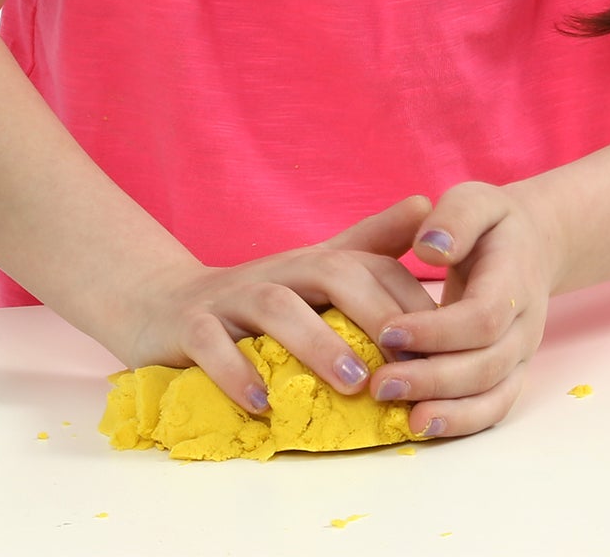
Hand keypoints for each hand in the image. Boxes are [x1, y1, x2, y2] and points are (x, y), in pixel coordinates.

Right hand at [118, 194, 439, 414]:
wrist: (161, 304)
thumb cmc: (256, 300)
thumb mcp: (314, 270)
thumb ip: (370, 245)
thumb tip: (426, 205)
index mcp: (311, 264)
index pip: (371, 266)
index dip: (411, 299)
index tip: (448, 344)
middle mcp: (276, 272)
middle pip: (328, 271)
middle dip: (371, 312)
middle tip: (404, 359)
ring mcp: (230, 298)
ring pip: (274, 305)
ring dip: (316, 342)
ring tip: (350, 382)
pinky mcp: (187, 326)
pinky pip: (209, 342)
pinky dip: (235, 371)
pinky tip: (261, 403)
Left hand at [363, 180, 564, 438]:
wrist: (532, 246)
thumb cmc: (492, 223)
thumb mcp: (475, 200)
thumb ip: (455, 219)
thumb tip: (429, 247)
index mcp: (514, 280)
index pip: (481, 318)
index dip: (437, 331)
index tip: (388, 331)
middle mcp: (523, 326)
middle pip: (485, 365)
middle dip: (432, 379)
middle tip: (380, 385)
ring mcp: (520, 354)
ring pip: (492, 395)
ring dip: (448, 411)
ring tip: (402, 420)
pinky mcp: (509, 372)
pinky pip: (493, 407)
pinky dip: (462, 422)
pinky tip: (421, 426)